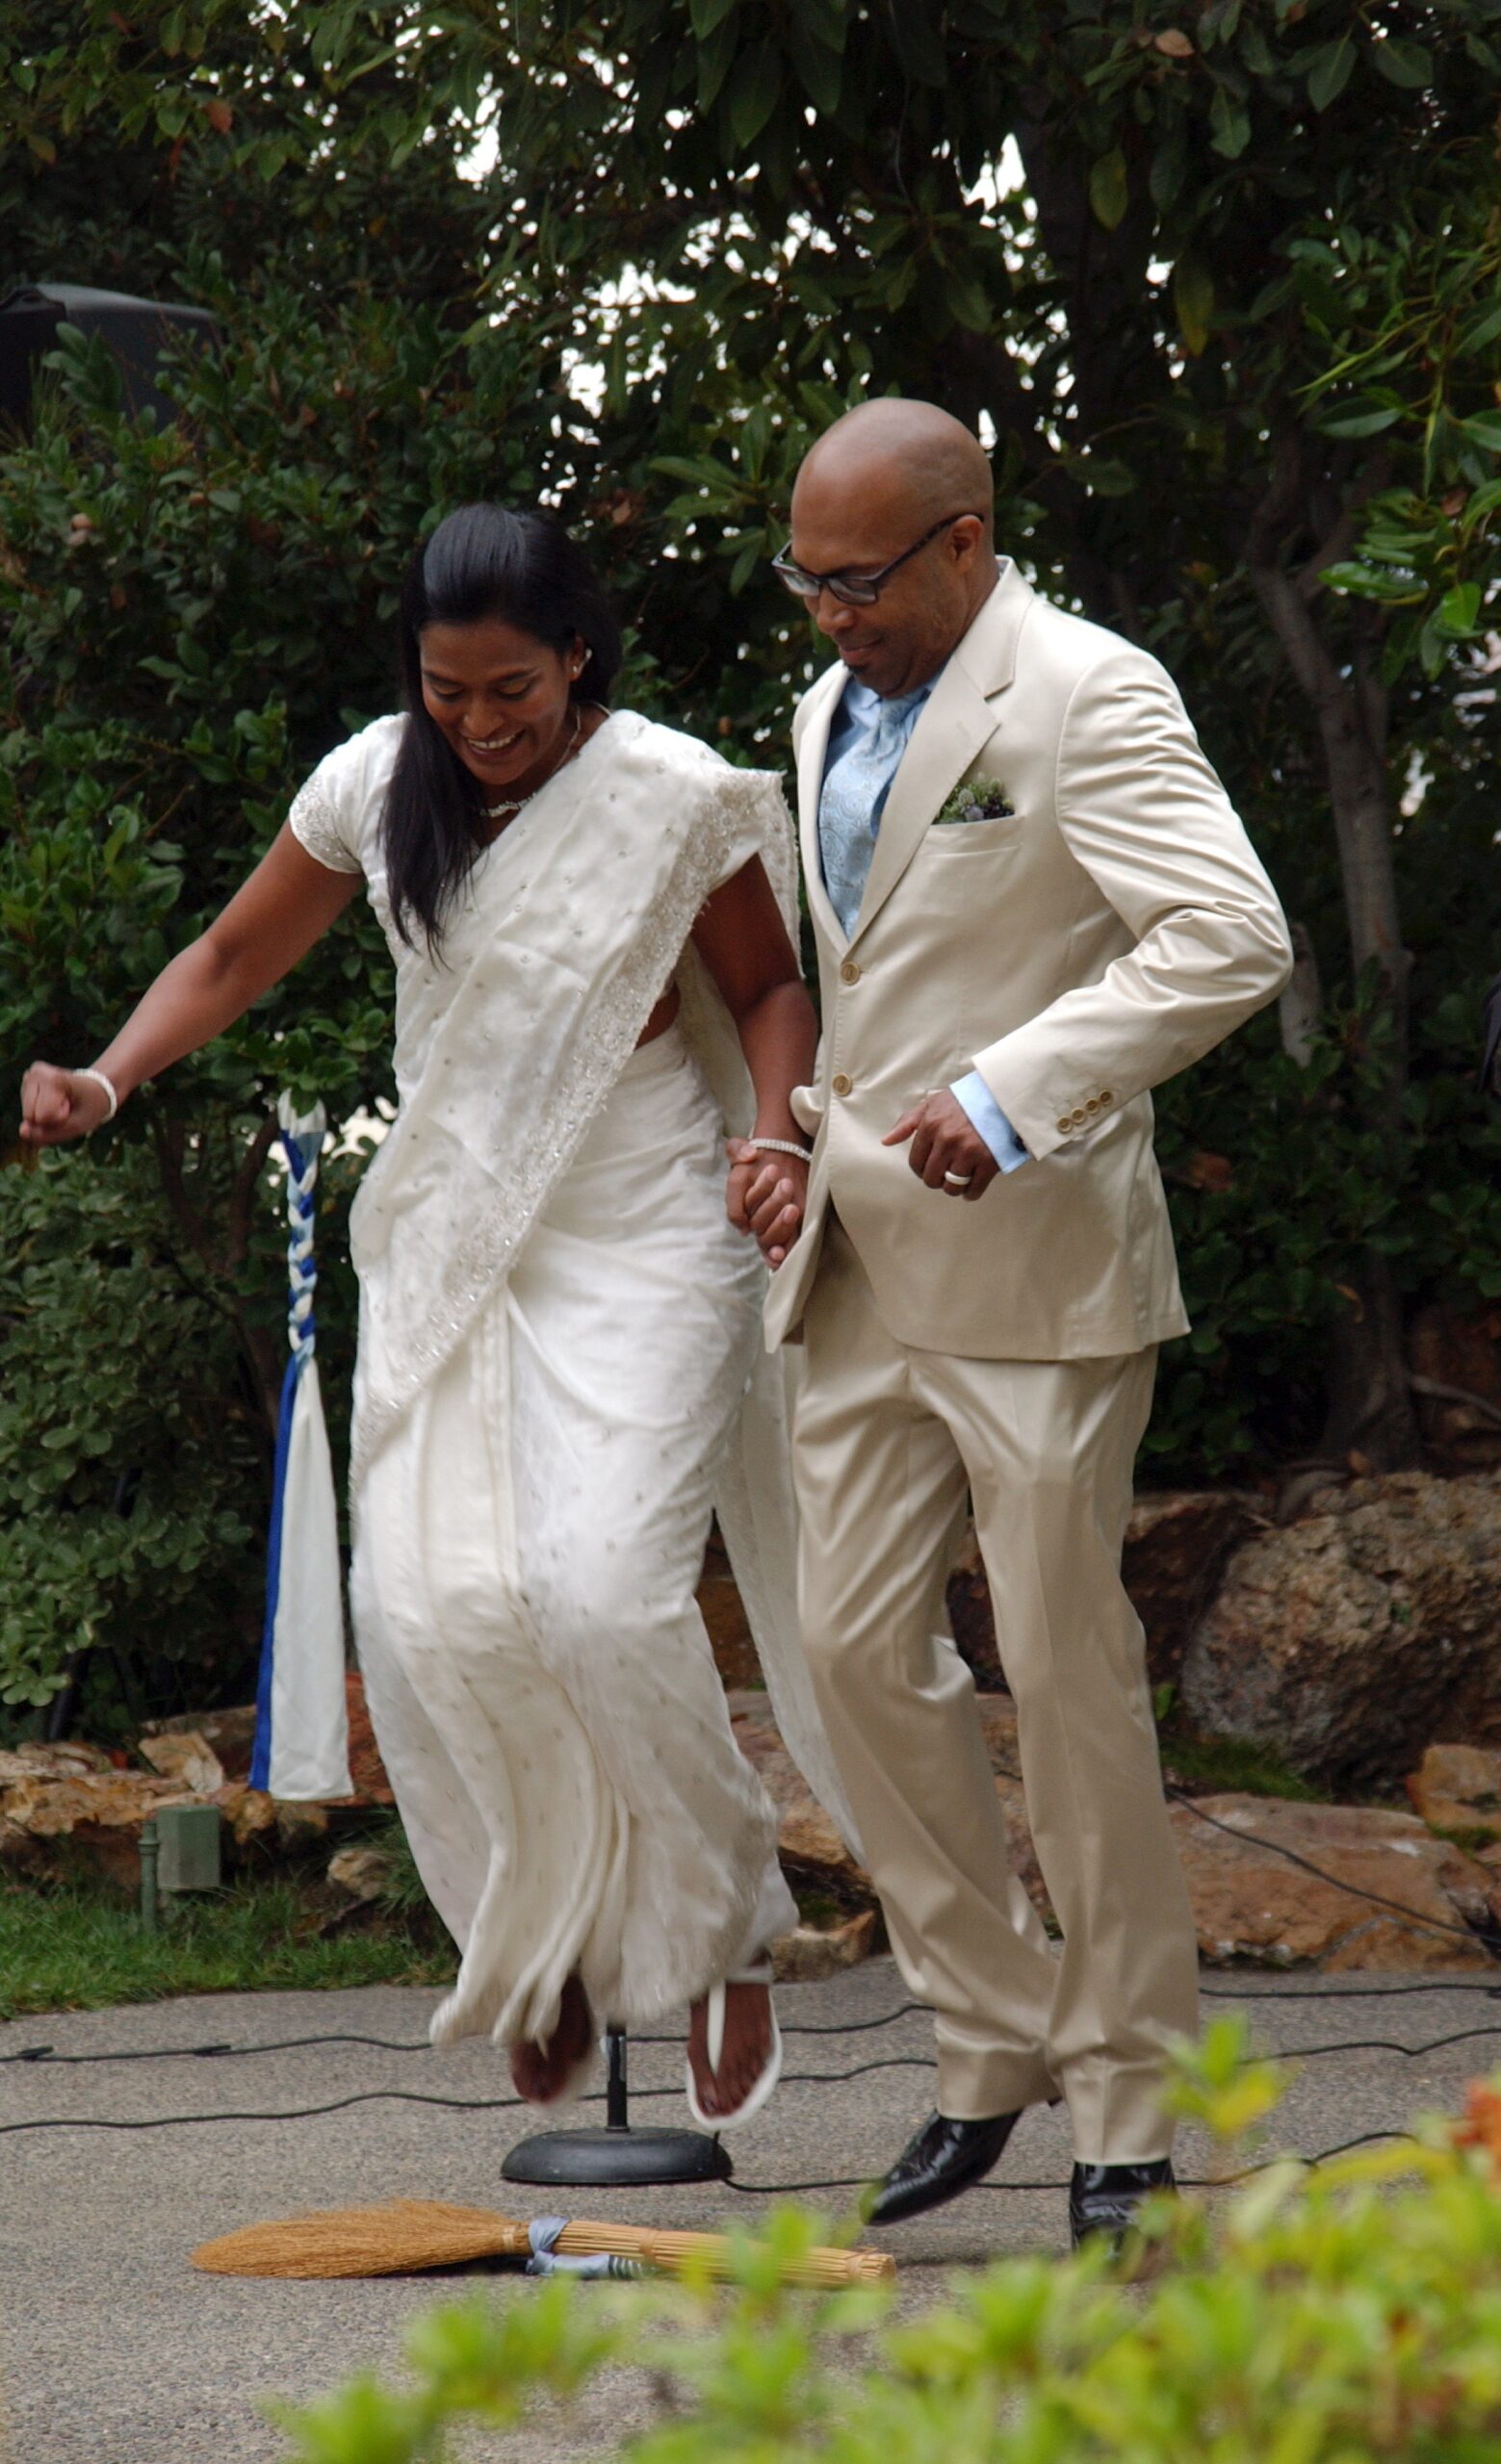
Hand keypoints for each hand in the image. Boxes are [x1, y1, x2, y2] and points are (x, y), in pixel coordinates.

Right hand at [19, 1063, 114, 1146]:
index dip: (59, 1119)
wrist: (96, 1089)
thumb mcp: (77, 1127)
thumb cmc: (89, 1107)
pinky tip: (53, 1100)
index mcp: (53, 1079)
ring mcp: (29, 1075)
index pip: (42, 1117)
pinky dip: (41, 1111)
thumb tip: (22, 1132)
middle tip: (67, 1106)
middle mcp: (36, 1072)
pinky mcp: (27, 1080)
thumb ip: (49, 1135)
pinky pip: (27, 1110)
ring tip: (62, 1102)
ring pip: (27, 1114)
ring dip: (46, 1115)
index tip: (72, 1106)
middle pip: (30, 1116)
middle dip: (49, 1118)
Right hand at [726, 1138, 807, 1267]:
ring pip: (767, 1238)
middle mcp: (752, 1217)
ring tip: (792, 1207)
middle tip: (786, 1184)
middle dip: (772, 1204)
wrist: (783, 1156)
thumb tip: (749, 1156)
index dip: (740, 1212)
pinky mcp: (786, 1232)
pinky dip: (777, 1257)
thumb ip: (738, 1149)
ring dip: (779, 1226)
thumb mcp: (742, 1148)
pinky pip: (778, 1251)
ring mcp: (768, 1227)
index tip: (757, 1198)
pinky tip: (779, 1257)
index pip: (736, 1212)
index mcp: (741, 1201)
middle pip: (757, 1221)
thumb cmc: (761, 1156)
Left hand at [882, 1089, 998, 1200]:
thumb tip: (886, 1141)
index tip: (928, 1169)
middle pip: (932, 1178)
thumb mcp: (933, 1103)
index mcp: (931, 1126)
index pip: (915, 1163)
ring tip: (958, 1180)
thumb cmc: (966, 1099)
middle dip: (936, 1179)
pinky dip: (971, 1194)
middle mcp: (947, 1141)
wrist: (1002, 1095)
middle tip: (945, 1173)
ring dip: (953, 1188)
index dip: (920, 1170)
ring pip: (952, 1187)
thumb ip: (908, 1122)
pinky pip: (974, 1189)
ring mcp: (968, 1152)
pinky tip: (971, 1189)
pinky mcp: (988, 1162)